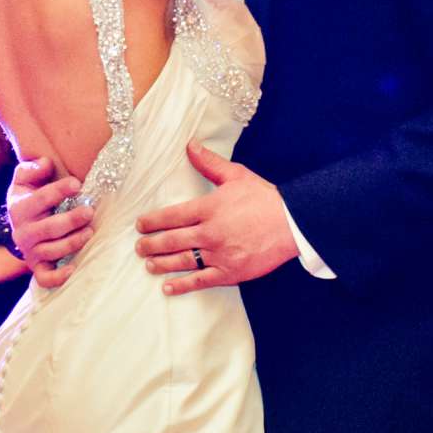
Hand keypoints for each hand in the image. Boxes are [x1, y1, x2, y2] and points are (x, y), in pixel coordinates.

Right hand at [6, 158, 89, 287]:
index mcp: (19, 209)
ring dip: (73, 243)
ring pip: (52, 251)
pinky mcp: (37, 267)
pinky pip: (45, 278)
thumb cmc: (29, 198)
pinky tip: (74, 268)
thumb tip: (45, 163)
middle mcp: (23, 233)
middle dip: (71, 219)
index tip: (77, 184)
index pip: (40, 200)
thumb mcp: (24, 180)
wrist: (19, 225)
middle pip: (49, 228)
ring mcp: (30, 252)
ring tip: (90, 232)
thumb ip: (31, 169)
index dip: (58, 191)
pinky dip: (59, 277)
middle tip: (89, 211)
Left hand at [133, 143, 300, 294]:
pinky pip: (200, 280)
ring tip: (148, 264)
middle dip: (151, 244)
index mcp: (208, 208)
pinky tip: (168, 287)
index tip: (140, 225)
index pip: (171, 216)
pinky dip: (182, 285)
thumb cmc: (265, 198)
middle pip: (171, 240)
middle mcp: (209, 233)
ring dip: (161, 263)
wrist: (292, 223)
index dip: (152, 221)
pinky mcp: (231, 272)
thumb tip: (190, 145)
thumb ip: (209, 162)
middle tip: (139, 247)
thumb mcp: (236, 175)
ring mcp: (219, 255)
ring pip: (181, 261)